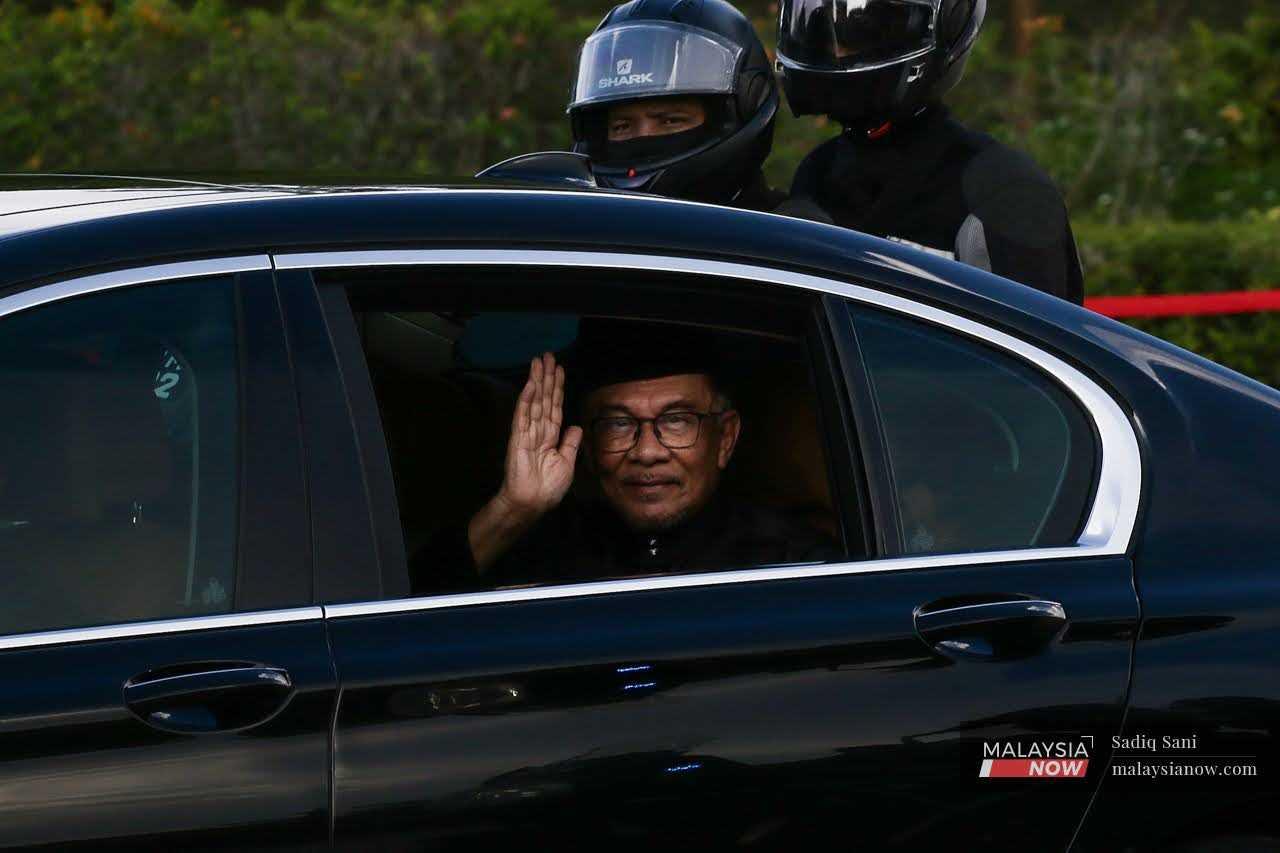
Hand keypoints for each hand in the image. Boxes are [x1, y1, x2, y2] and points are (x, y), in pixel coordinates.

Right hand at [467, 353, 582, 571]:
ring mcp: (527, 432)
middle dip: (546, 377)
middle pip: (544, 398)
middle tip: (547, 356)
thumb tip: (576, 427)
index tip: (559, 370)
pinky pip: (523, 416)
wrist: (532, 502)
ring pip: (534, 401)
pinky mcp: (518, 438)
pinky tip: (530, 385)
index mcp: (550, 436)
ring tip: (539, 362)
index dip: (557, 388)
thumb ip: (570, 443)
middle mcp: (539, 430)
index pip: (554, 406)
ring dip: (537, 381)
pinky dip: (526, 400)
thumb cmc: (548, 488)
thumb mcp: (567, 463)